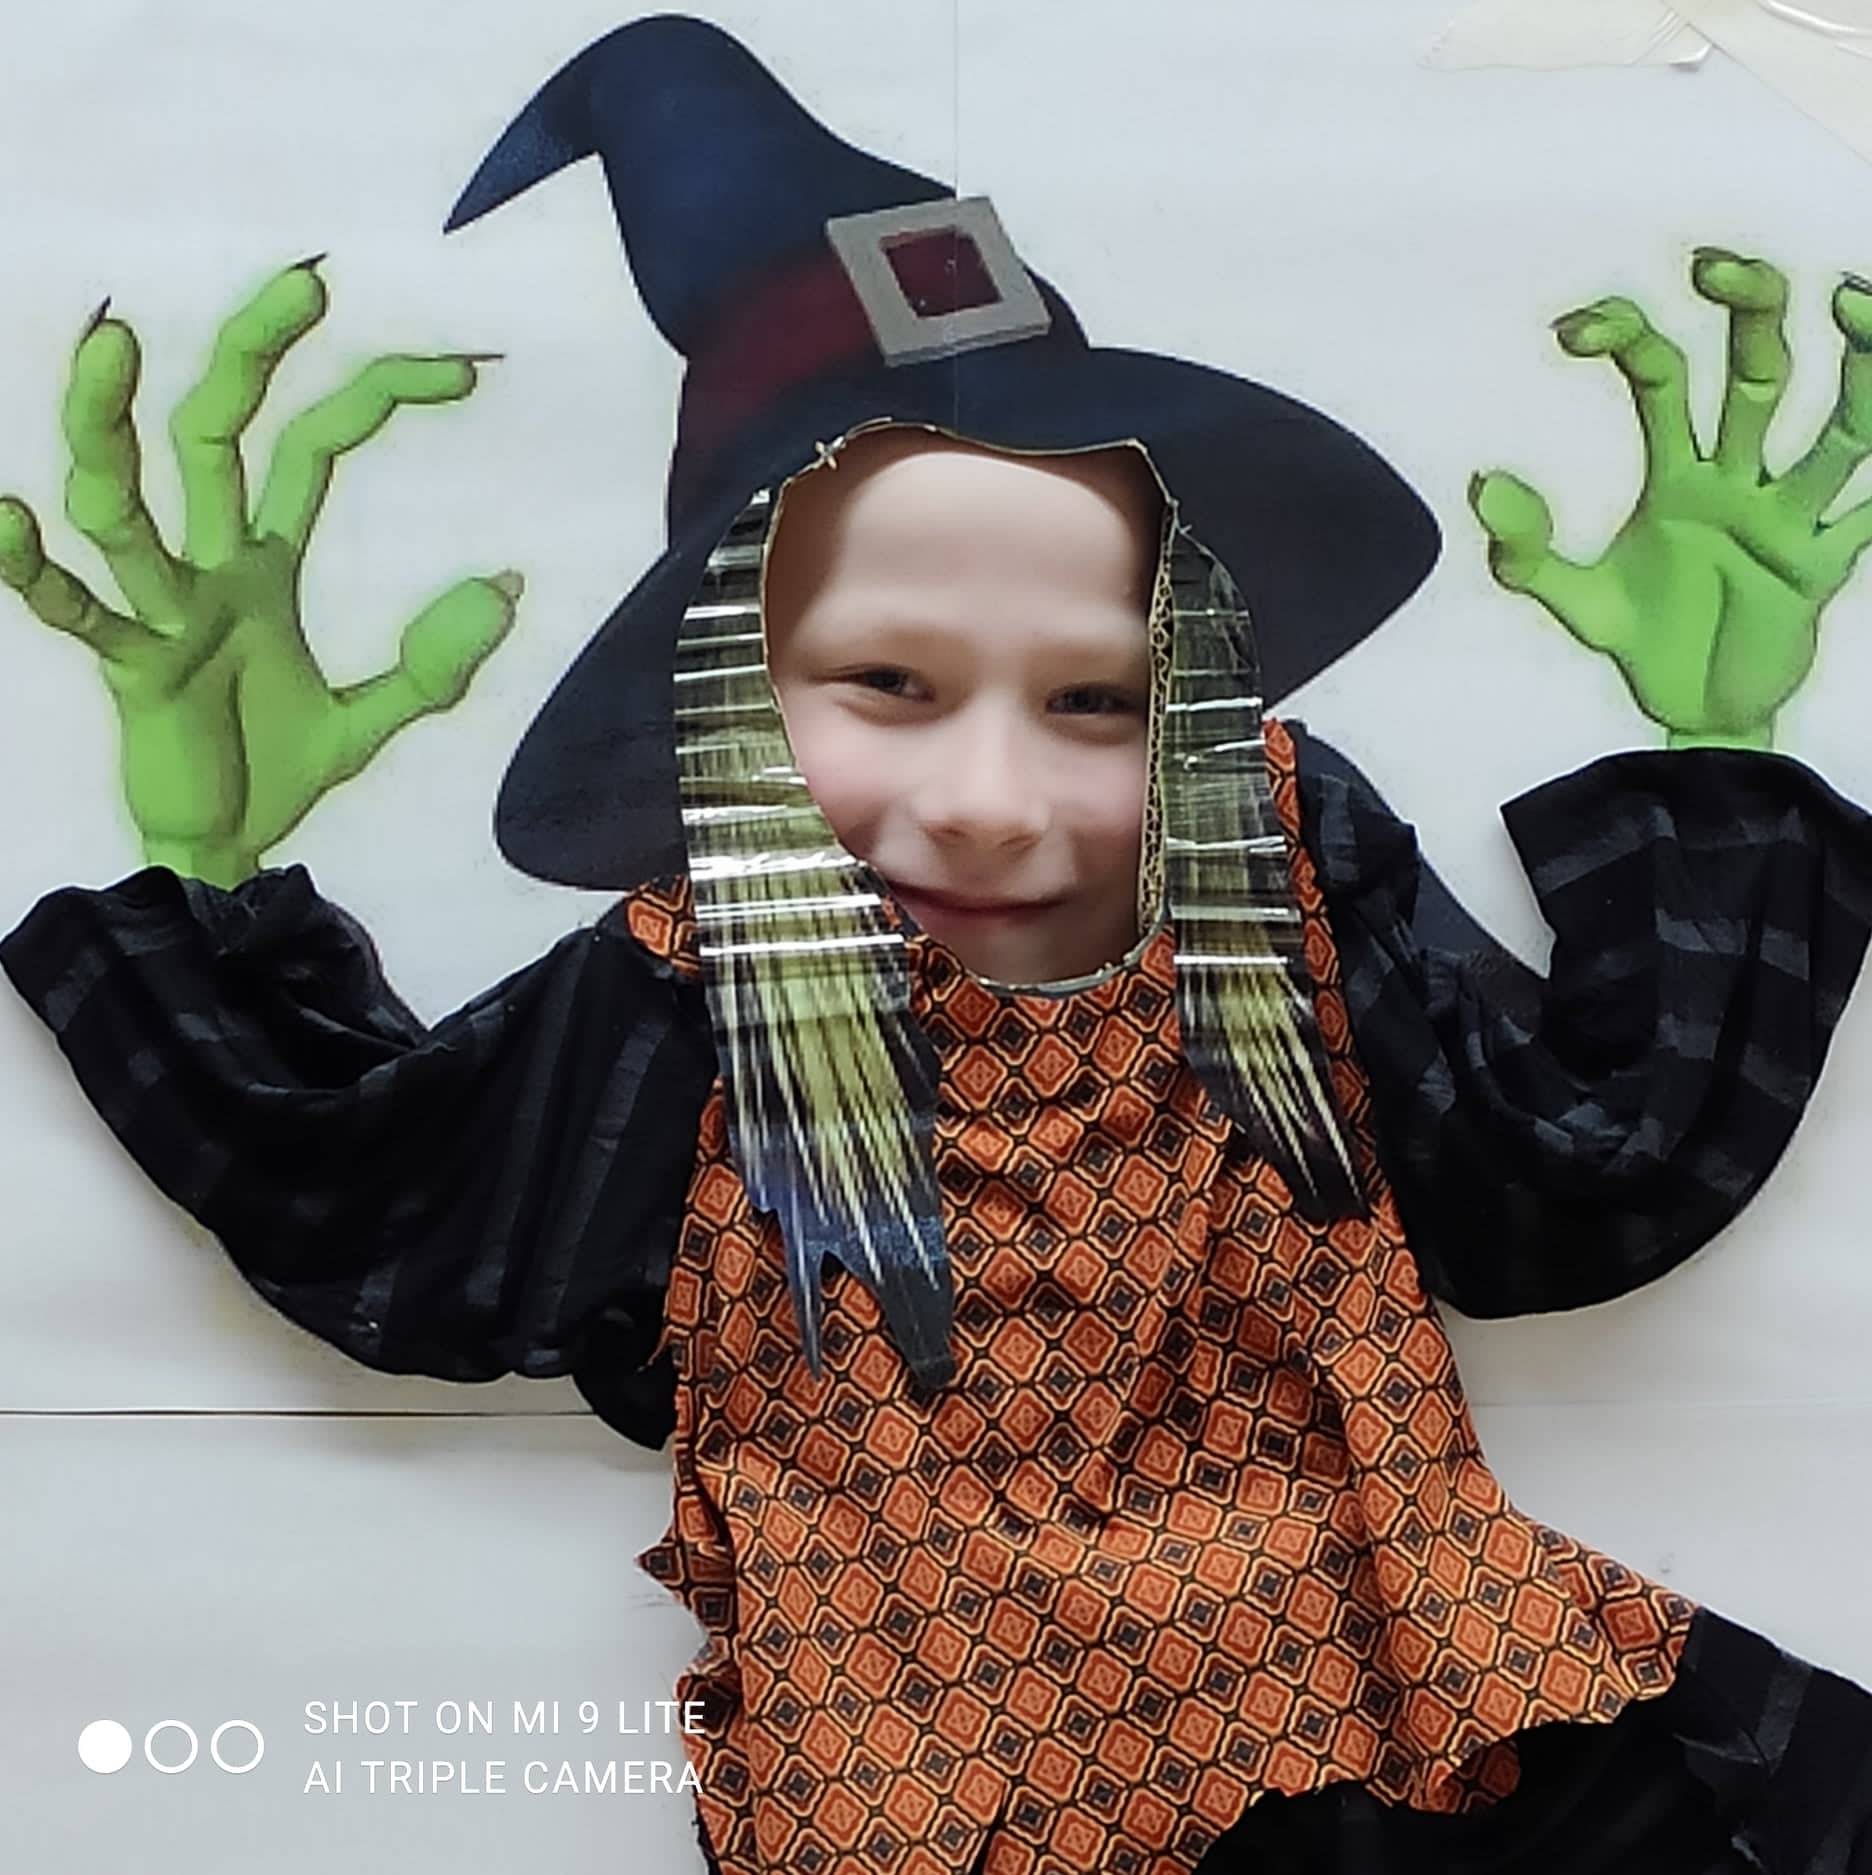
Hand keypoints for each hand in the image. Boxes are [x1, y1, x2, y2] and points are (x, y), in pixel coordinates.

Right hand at [0, 258, 520, 884]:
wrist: (229, 845)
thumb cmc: (278, 768)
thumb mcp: (374, 717)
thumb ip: (435, 662)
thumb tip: (507, 586)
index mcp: (261, 563)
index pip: (312, 448)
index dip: (374, 398)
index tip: (460, 372)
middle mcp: (206, 565)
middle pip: (211, 435)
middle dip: (248, 356)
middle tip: (303, 282)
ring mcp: (161, 609)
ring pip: (123, 502)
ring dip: (106, 425)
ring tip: (112, 342)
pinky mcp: (131, 668)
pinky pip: (74, 611)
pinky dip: (34, 571)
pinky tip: (10, 517)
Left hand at [1470, 250, 1871, 749]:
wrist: (1695, 714)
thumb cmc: (1645, 645)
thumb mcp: (1577, 602)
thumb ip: (1527, 552)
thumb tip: (1482, 485)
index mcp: (1678, 474)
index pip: (1662, 377)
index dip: (1626, 338)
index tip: (1575, 331)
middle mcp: (1740, 478)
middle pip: (1757, 372)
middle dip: (1749, 311)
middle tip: (1717, 267)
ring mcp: (1788, 516)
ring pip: (1837, 424)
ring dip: (1854, 364)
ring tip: (1850, 303)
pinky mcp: (1823, 565)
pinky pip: (1868, 510)